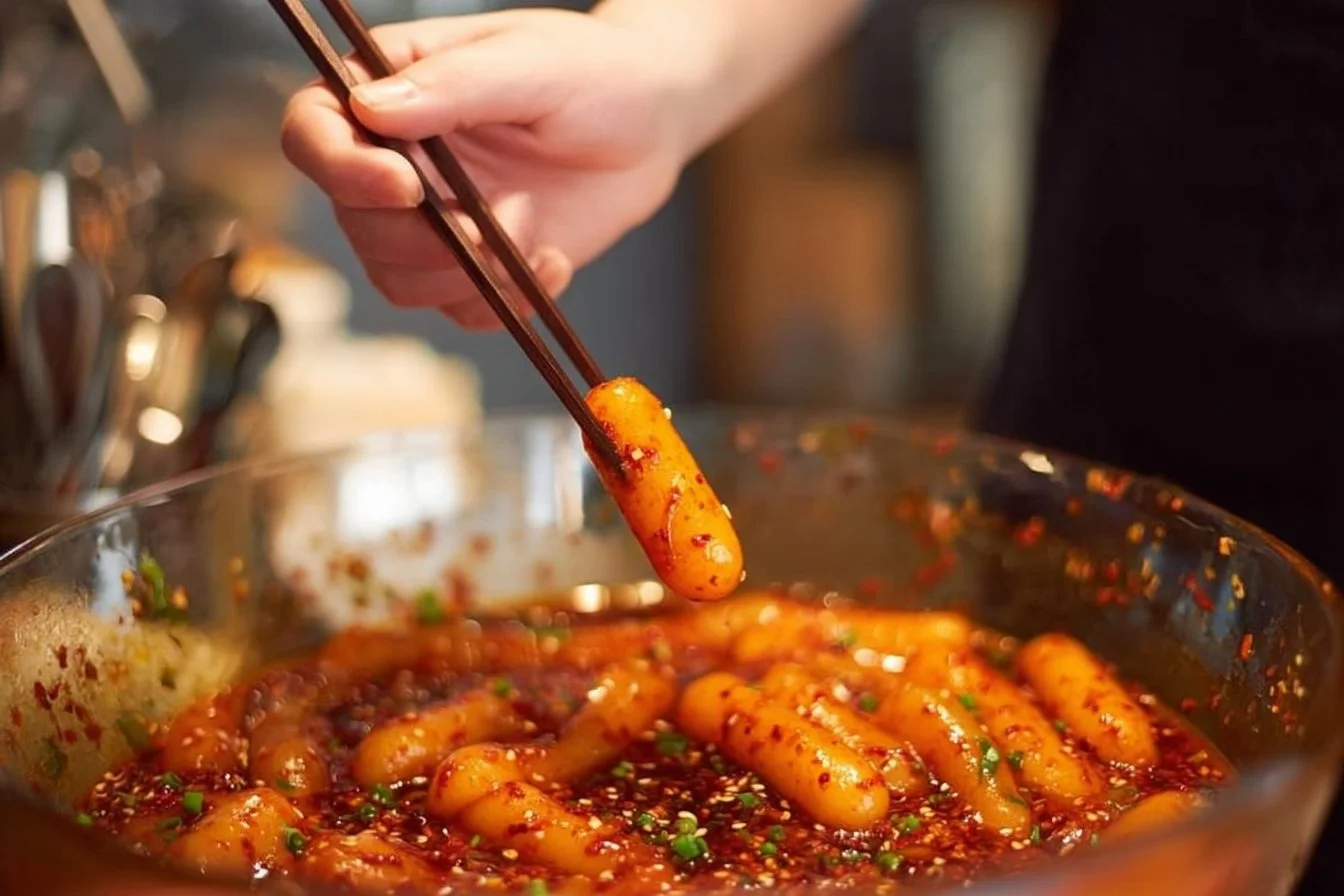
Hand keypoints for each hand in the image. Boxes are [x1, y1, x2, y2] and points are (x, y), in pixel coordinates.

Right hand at [280, 8, 693, 328]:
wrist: (653, 122)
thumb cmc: (594, 71)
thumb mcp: (530, 63)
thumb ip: (454, 86)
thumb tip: (371, 108)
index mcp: (389, 88)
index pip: (313, 130)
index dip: (343, 169)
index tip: (406, 188)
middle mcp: (395, 158)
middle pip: (354, 221)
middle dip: (421, 239)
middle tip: (488, 227)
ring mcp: (433, 218)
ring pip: (398, 278)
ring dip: (463, 277)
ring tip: (529, 243)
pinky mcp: (475, 265)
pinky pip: (459, 309)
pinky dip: (503, 302)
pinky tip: (552, 264)